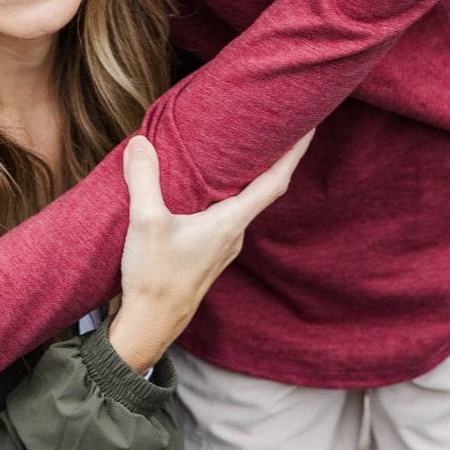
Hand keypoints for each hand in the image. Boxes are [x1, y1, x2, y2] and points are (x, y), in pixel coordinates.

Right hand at [107, 132, 311, 370]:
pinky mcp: (208, 251)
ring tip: (246, 149)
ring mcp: (223, 245)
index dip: (295, 153)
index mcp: (229, 223)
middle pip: (264, 189)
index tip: (310, 127)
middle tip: (278, 125)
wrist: (151, 323)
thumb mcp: (146, 223)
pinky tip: (210, 186)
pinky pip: (226, 213)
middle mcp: (234, 233)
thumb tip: (140, 142)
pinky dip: (227, 192)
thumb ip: (145, 180)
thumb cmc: (155, 277)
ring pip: (244, 202)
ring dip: (250, 175)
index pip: (273, 182)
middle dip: (274, 156)